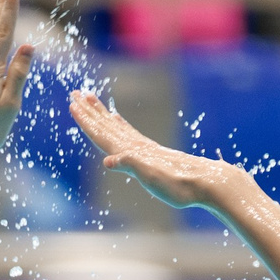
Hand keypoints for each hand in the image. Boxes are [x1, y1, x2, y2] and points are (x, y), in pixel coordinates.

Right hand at [68, 86, 240, 209]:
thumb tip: (107, 160)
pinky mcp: (153, 154)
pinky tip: (118, 122)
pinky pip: (129, 134)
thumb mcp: (151, 178)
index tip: (73, 104)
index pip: (103, 133)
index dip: (86, 120)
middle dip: (90, 111)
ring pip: (116, 127)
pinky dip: (119, 125)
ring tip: (91, 100)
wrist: (207, 184)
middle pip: (107, 125)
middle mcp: (136, 147)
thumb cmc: (178, 186)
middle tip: (76, 93)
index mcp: (131, 152)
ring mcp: (145, 149)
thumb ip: (130, 165)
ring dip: (102, 114)